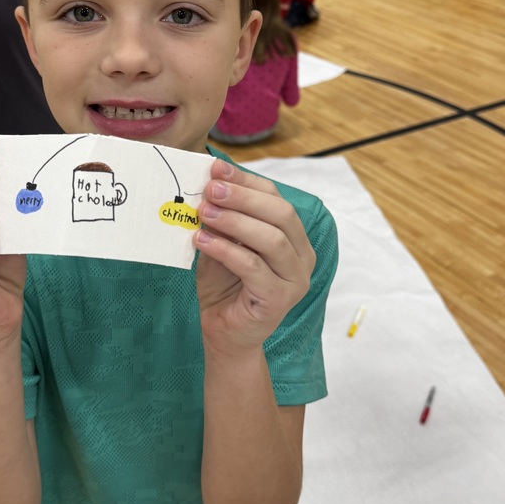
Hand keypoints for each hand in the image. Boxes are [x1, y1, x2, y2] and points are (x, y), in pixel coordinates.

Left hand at [194, 160, 315, 355]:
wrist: (224, 335)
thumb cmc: (224, 288)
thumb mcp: (221, 244)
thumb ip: (221, 220)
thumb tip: (208, 185)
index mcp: (293, 238)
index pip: (276, 198)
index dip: (247, 181)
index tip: (216, 168)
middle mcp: (302, 256)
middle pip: (280, 214)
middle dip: (243, 197)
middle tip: (211, 189)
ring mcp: (295, 279)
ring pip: (271, 239)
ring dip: (234, 221)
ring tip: (203, 213)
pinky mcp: (280, 299)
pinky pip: (253, 266)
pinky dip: (226, 249)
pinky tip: (202, 241)